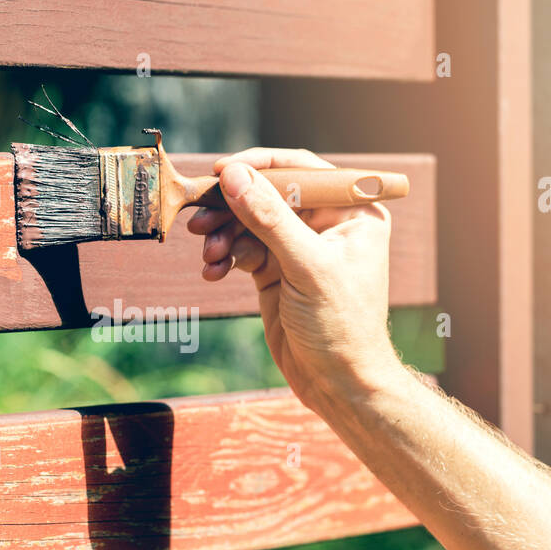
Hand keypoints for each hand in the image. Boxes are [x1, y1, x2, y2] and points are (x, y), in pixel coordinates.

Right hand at [187, 148, 403, 412]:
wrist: (338, 383)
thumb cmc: (341, 326)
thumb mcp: (306, 266)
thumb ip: (269, 219)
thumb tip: (234, 176)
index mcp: (351, 212)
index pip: (301, 170)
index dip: (259, 166)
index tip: (221, 171)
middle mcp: (326, 224)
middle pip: (268, 195)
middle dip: (232, 207)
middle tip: (199, 218)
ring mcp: (298, 248)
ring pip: (249, 224)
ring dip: (223, 235)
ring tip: (208, 255)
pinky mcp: (276, 272)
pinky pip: (242, 251)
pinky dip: (225, 258)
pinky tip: (213, 273)